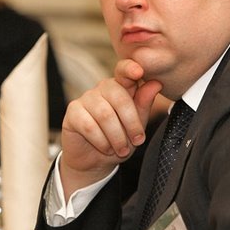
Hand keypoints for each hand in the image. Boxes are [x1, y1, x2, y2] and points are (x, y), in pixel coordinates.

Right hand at [59, 59, 161, 198]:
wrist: (94, 161)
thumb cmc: (118, 140)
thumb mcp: (137, 126)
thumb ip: (144, 105)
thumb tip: (156, 83)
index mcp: (121, 87)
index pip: (124, 70)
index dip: (130, 68)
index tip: (139, 71)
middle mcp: (102, 88)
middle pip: (119, 97)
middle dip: (131, 123)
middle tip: (137, 141)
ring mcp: (86, 98)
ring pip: (105, 115)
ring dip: (117, 137)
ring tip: (122, 149)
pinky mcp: (73, 112)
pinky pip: (88, 125)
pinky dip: (101, 141)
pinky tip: (106, 148)